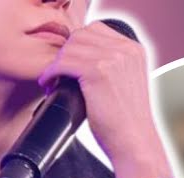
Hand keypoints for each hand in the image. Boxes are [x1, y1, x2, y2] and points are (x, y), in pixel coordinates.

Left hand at [37, 20, 166, 167]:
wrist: (134, 142)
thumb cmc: (126, 121)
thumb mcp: (125, 83)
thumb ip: (110, 66)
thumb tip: (80, 60)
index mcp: (133, 49)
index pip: (95, 30)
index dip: (76, 45)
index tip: (67, 62)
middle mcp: (125, 49)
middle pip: (81, 35)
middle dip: (64, 53)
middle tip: (57, 73)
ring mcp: (113, 59)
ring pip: (70, 47)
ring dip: (56, 64)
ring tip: (52, 81)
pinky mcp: (98, 72)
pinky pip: (63, 62)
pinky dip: (51, 73)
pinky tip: (49, 84)